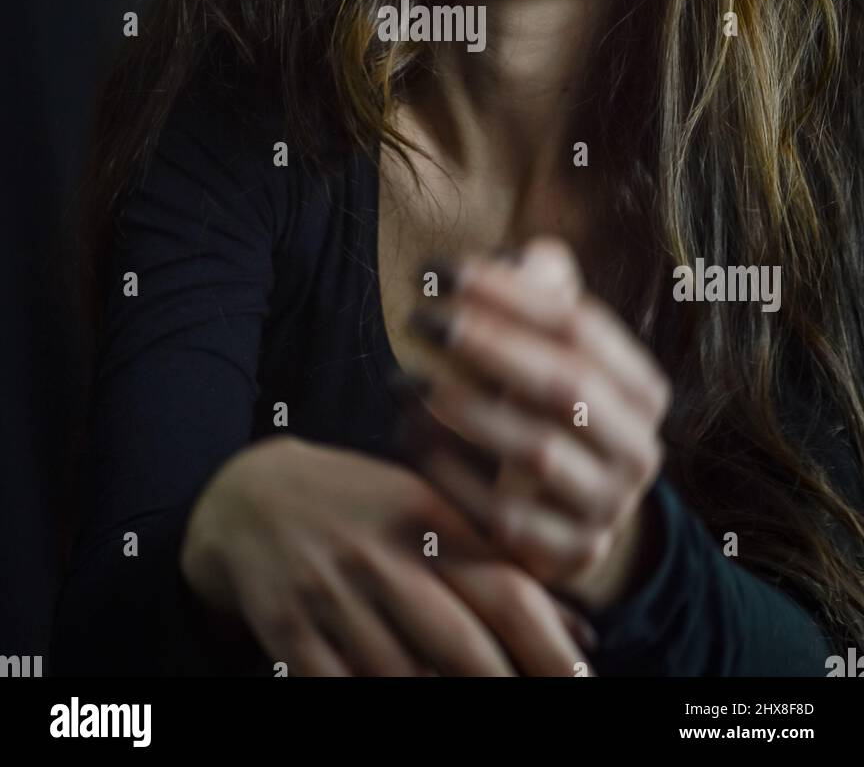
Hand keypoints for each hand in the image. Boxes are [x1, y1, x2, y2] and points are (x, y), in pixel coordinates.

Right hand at [180, 434, 591, 674]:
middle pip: (461, 645)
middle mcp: (381, 554)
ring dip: (440, 701)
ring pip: (403, 678)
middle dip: (503, 688)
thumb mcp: (427, 510)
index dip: (551, 645)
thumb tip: (579, 633)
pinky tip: (397, 696)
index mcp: (426, 516)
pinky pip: (339, 689)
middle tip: (535, 706)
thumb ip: (495, 564)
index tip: (583, 683)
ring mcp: (331, 594)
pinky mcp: (288, 630)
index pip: (504, 587)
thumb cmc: (358, 507)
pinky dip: (370, 699)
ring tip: (469, 705)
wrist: (248, 495)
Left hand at [405, 237, 671, 609]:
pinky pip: (504, 515)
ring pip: (535, 451)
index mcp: (642, 389)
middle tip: (421, 318)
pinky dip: (452, 474)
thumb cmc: (547, 405)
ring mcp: (606, 507)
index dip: (508, 290)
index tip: (439, 269)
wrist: (569, 515)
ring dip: (462, 410)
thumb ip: (544, 292)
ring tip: (402, 379)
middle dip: (486, 344)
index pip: (577, 324)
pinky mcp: (566, 555)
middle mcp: (638, 449)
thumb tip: (524, 257)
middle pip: (563, 385)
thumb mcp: (555, 349)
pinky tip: (409, 435)